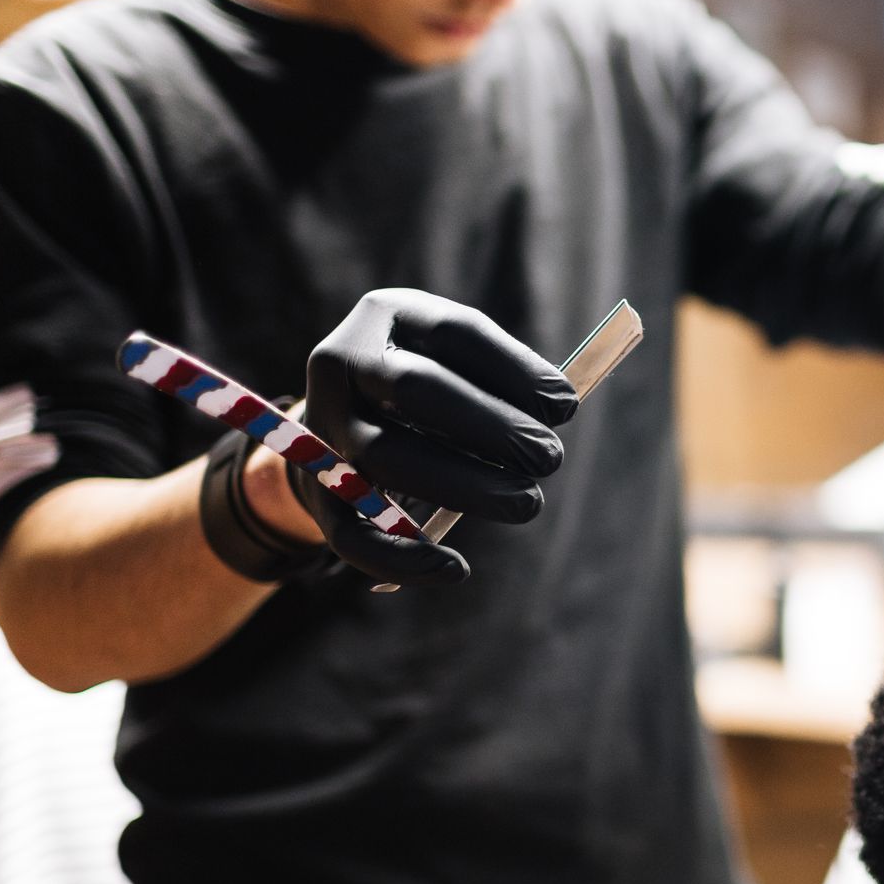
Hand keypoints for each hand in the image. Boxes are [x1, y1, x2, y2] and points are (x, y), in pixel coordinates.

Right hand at [292, 289, 577, 584]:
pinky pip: (350, 531)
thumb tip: (560, 404)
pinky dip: (402, 556)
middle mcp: (340, 363)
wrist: (344, 417)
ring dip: (466, 485)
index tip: (567, 406)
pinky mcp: (316, 489)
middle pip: (416, 390)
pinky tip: (455, 568)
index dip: (515, 369)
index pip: (454, 332)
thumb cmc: (429, 384)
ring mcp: (321, 428)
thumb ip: (506, 374)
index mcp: (386, 315)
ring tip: (527, 501)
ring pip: (389, 457)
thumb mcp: (460, 358)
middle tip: (550, 457)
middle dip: (492, 427)